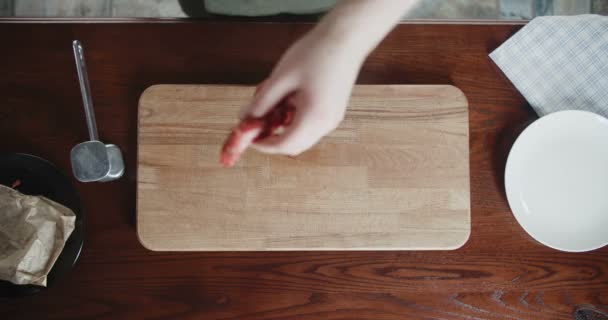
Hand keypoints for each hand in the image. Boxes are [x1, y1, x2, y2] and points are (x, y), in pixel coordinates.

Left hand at [241, 27, 364, 155]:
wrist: (346, 38)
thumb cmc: (316, 53)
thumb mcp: (281, 78)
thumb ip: (261, 102)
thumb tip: (244, 118)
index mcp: (314, 118)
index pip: (284, 145)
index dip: (262, 145)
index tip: (247, 136)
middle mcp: (326, 124)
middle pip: (293, 145)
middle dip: (271, 137)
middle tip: (254, 122)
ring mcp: (332, 119)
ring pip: (301, 135)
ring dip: (281, 127)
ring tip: (271, 102)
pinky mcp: (333, 111)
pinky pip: (309, 124)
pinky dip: (293, 119)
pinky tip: (286, 98)